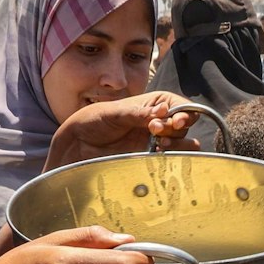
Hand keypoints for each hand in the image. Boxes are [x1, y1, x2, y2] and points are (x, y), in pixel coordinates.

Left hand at [44, 91, 197, 169]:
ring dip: (178, 143)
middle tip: (155, 131)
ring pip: (185, 142)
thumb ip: (139, 113)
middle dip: (175, 128)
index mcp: (152, 104)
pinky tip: (158, 154)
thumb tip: (163, 110)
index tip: (175, 121)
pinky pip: (173, 158)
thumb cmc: (93, 121)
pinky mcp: (151, 158)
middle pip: (185, 125)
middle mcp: (158, 121)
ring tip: (160, 144)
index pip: (180, 104)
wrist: (78, 146)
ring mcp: (156, 141)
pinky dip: (173, 157)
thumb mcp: (114, 113)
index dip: (184, 112)